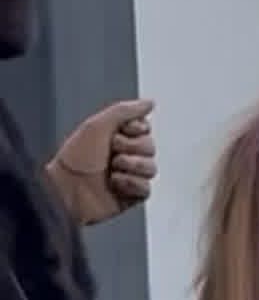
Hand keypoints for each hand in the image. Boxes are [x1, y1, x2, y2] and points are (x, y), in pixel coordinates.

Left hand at [50, 99, 154, 227]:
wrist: (66, 189)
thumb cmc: (75, 158)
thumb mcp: (97, 125)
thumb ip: (125, 110)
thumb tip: (149, 103)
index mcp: (117, 137)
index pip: (145, 128)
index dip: (135, 129)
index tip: (118, 133)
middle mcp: (124, 155)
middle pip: (150, 146)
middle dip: (131, 148)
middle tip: (111, 153)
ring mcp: (129, 176)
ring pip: (151, 167)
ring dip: (131, 166)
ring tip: (112, 171)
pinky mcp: (130, 196)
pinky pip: (146, 188)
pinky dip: (131, 184)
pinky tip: (115, 184)